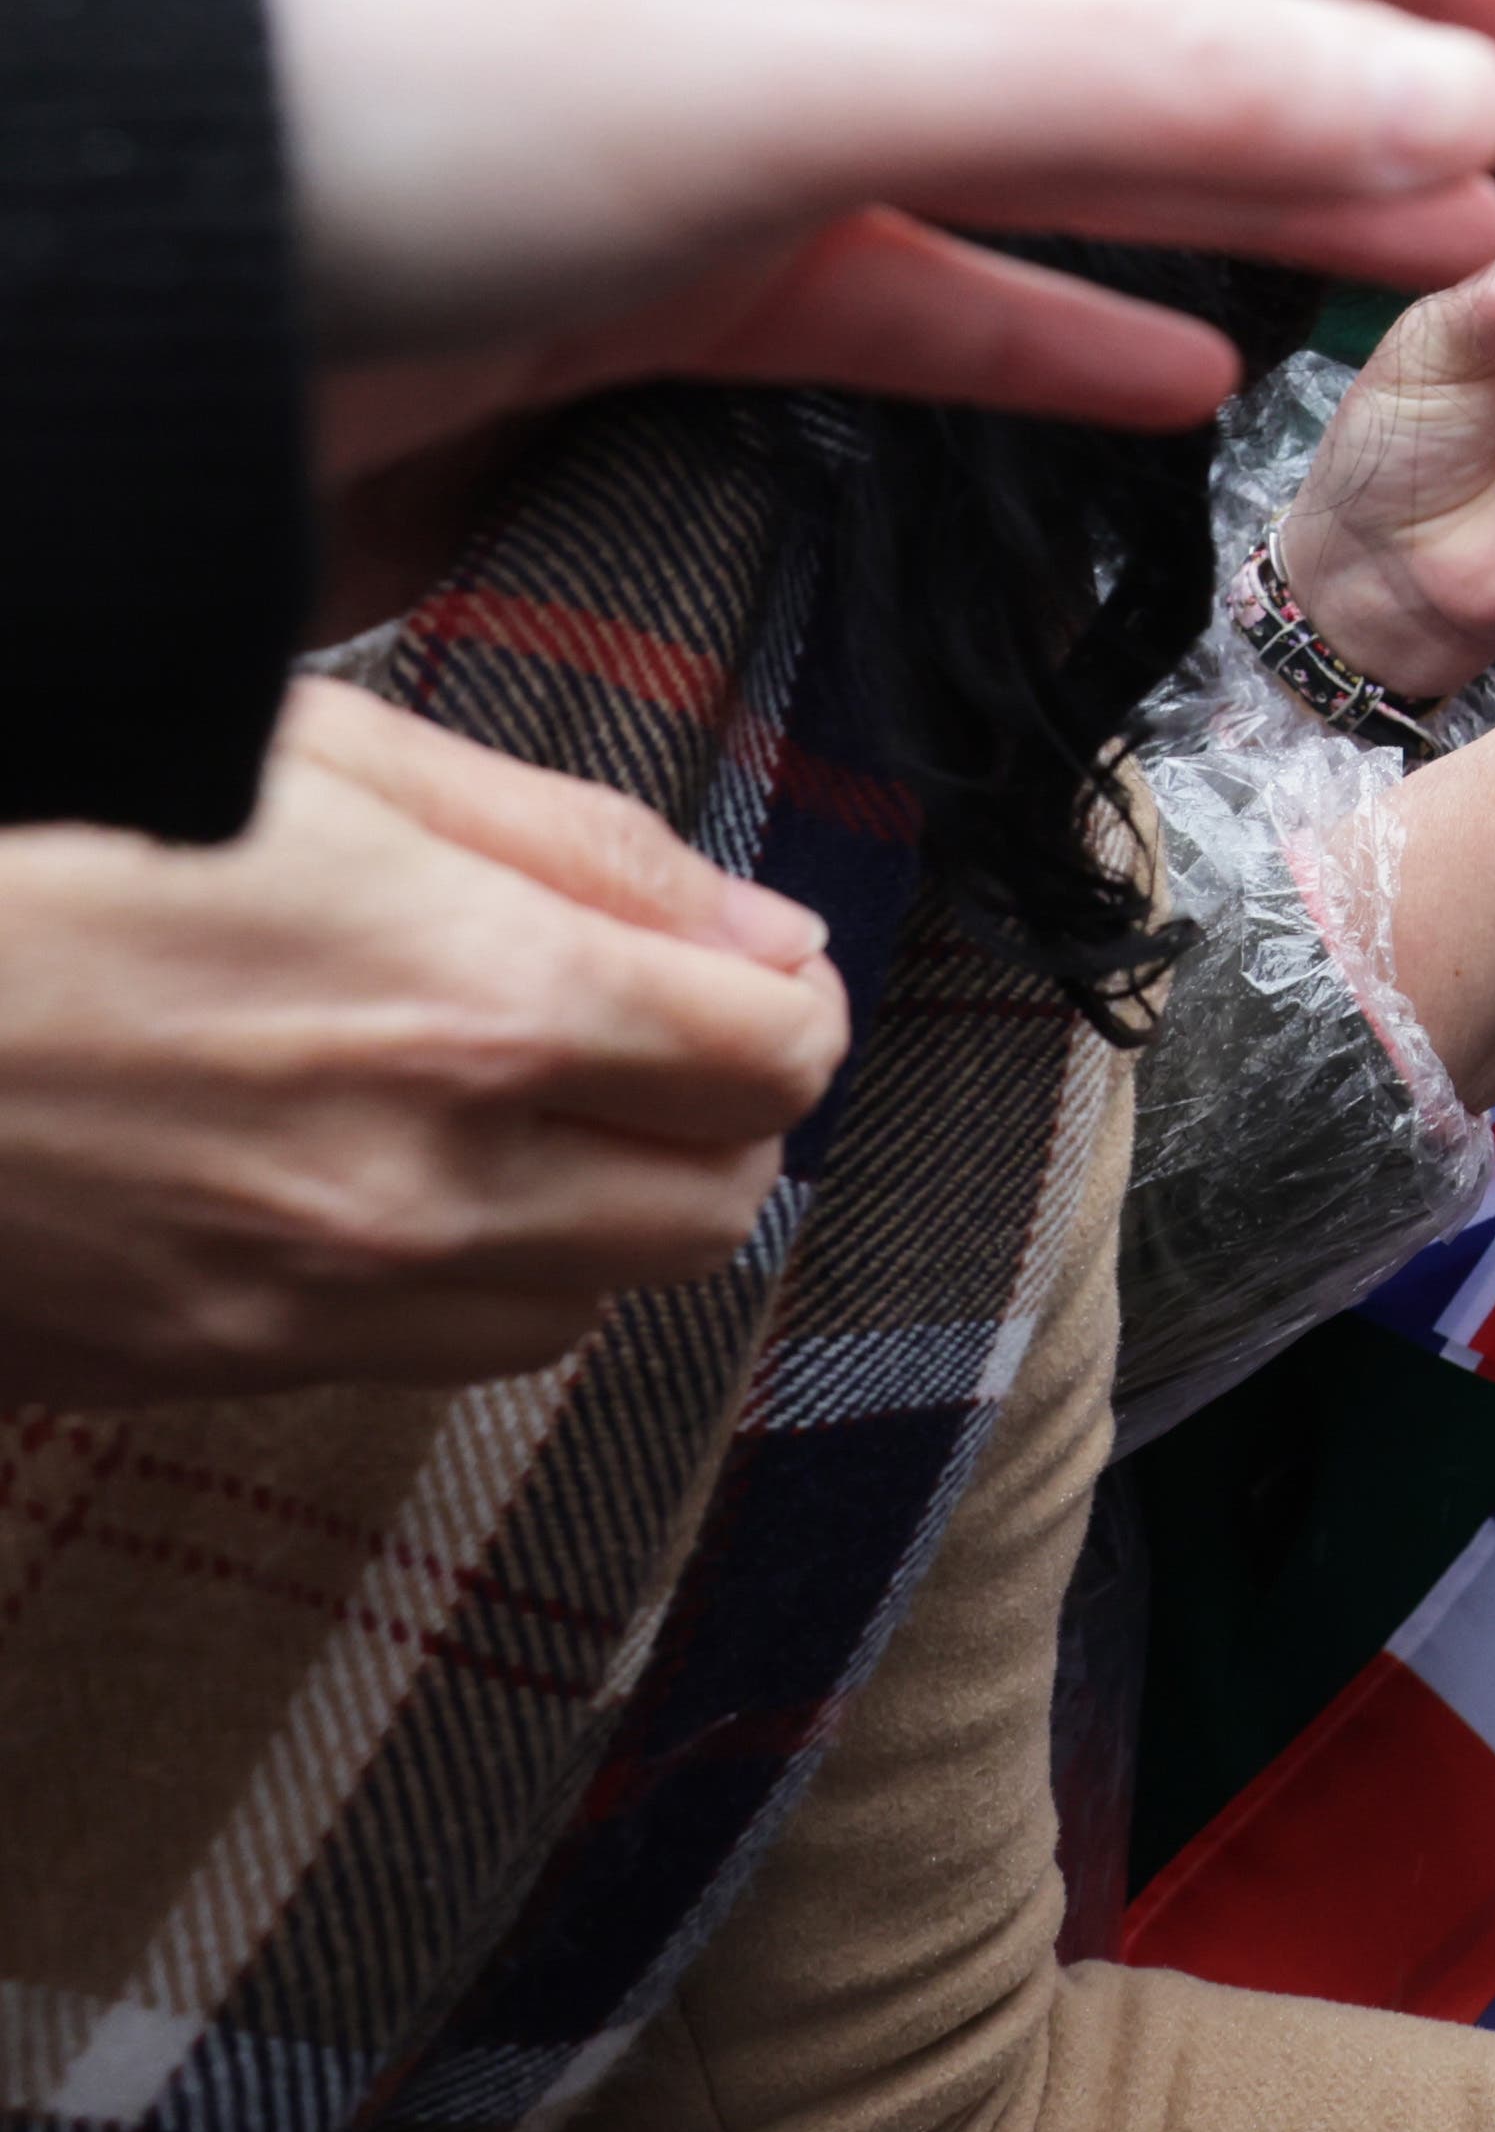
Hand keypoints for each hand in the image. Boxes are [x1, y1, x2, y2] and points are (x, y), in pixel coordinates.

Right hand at [0, 679, 851, 1398]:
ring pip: (595, 1299)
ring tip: (506, 1098)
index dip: (784, 1003)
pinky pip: (444, 1356)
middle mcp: (426, 1175)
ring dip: (603, 1205)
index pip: (775, 1058)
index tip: (739, 967)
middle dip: (714, 1114)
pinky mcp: (215, 1369)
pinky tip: (391, 1175)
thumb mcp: (319, 762)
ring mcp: (316, 1296)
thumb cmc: (42, 839)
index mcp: (477, 997)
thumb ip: (576, 846)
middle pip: (714, 1201)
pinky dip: (476, 1276)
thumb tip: (767, 933)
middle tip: (642, 1031)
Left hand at [261, 0, 1494, 469]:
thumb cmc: (422, 52)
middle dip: (1406, 5)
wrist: (89, 226)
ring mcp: (757, 77)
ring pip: (1088, 123)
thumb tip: (1447, 110)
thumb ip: (1154, 82)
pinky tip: (1180, 383)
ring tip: (1450, 247)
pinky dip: (1066, 327)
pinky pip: (933, 280)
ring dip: (1271, 181)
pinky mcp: (670, 245)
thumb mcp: (831, 49)